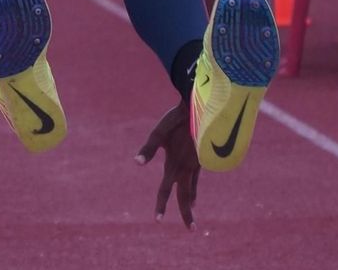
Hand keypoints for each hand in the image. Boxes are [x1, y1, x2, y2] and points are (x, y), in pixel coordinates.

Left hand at [134, 100, 198, 228]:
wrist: (199, 107)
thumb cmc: (176, 119)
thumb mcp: (158, 133)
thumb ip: (148, 149)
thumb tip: (136, 163)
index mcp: (174, 164)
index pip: (166, 190)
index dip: (161, 206)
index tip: (157, 221)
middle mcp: (187, 168)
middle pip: (186, 196)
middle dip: (187, 214)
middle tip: (191, 230)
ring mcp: (197, 163)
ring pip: (194, 187)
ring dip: (192, 200)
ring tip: (192, 210)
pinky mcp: (202, 157)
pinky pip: (198, 177)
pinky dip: (196, 187)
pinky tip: (195, 189)